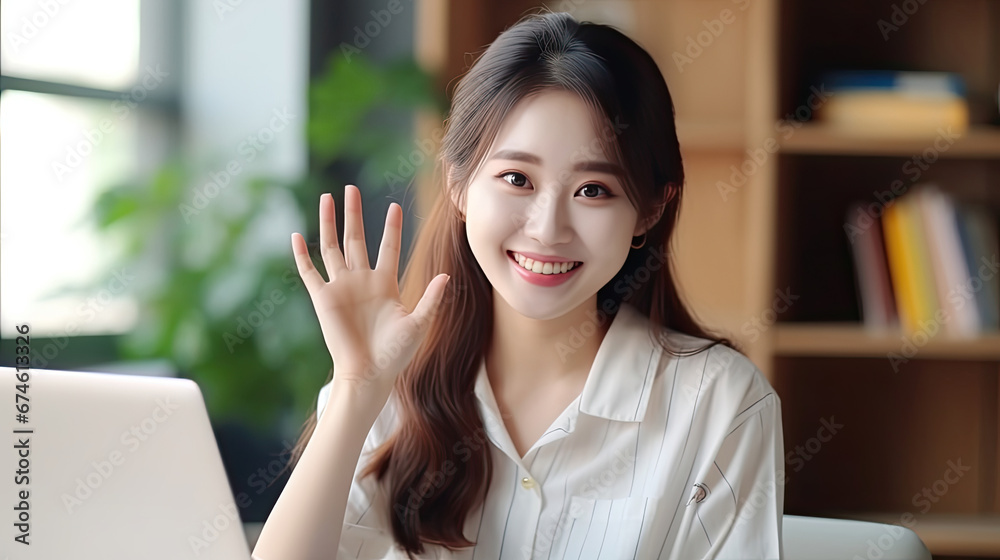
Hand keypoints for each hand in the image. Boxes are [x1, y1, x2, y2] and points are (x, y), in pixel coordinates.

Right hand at [290, 185, 449, 398]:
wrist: (369, 374)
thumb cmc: (395, 354)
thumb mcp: (419, 323)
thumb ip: (431, 298)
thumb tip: (446, 275)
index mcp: (385, 284)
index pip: (388, 248)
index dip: (391, 228)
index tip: (394, 206)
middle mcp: (362, 281)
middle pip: (356, 239)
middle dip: (354, 214)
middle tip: (351, 188)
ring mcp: (341, 288)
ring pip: (333, 247)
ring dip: (329, 223)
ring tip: (327, 198)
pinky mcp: (323, 299)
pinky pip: (310, 273)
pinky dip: (302, 255)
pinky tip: (296, 236)